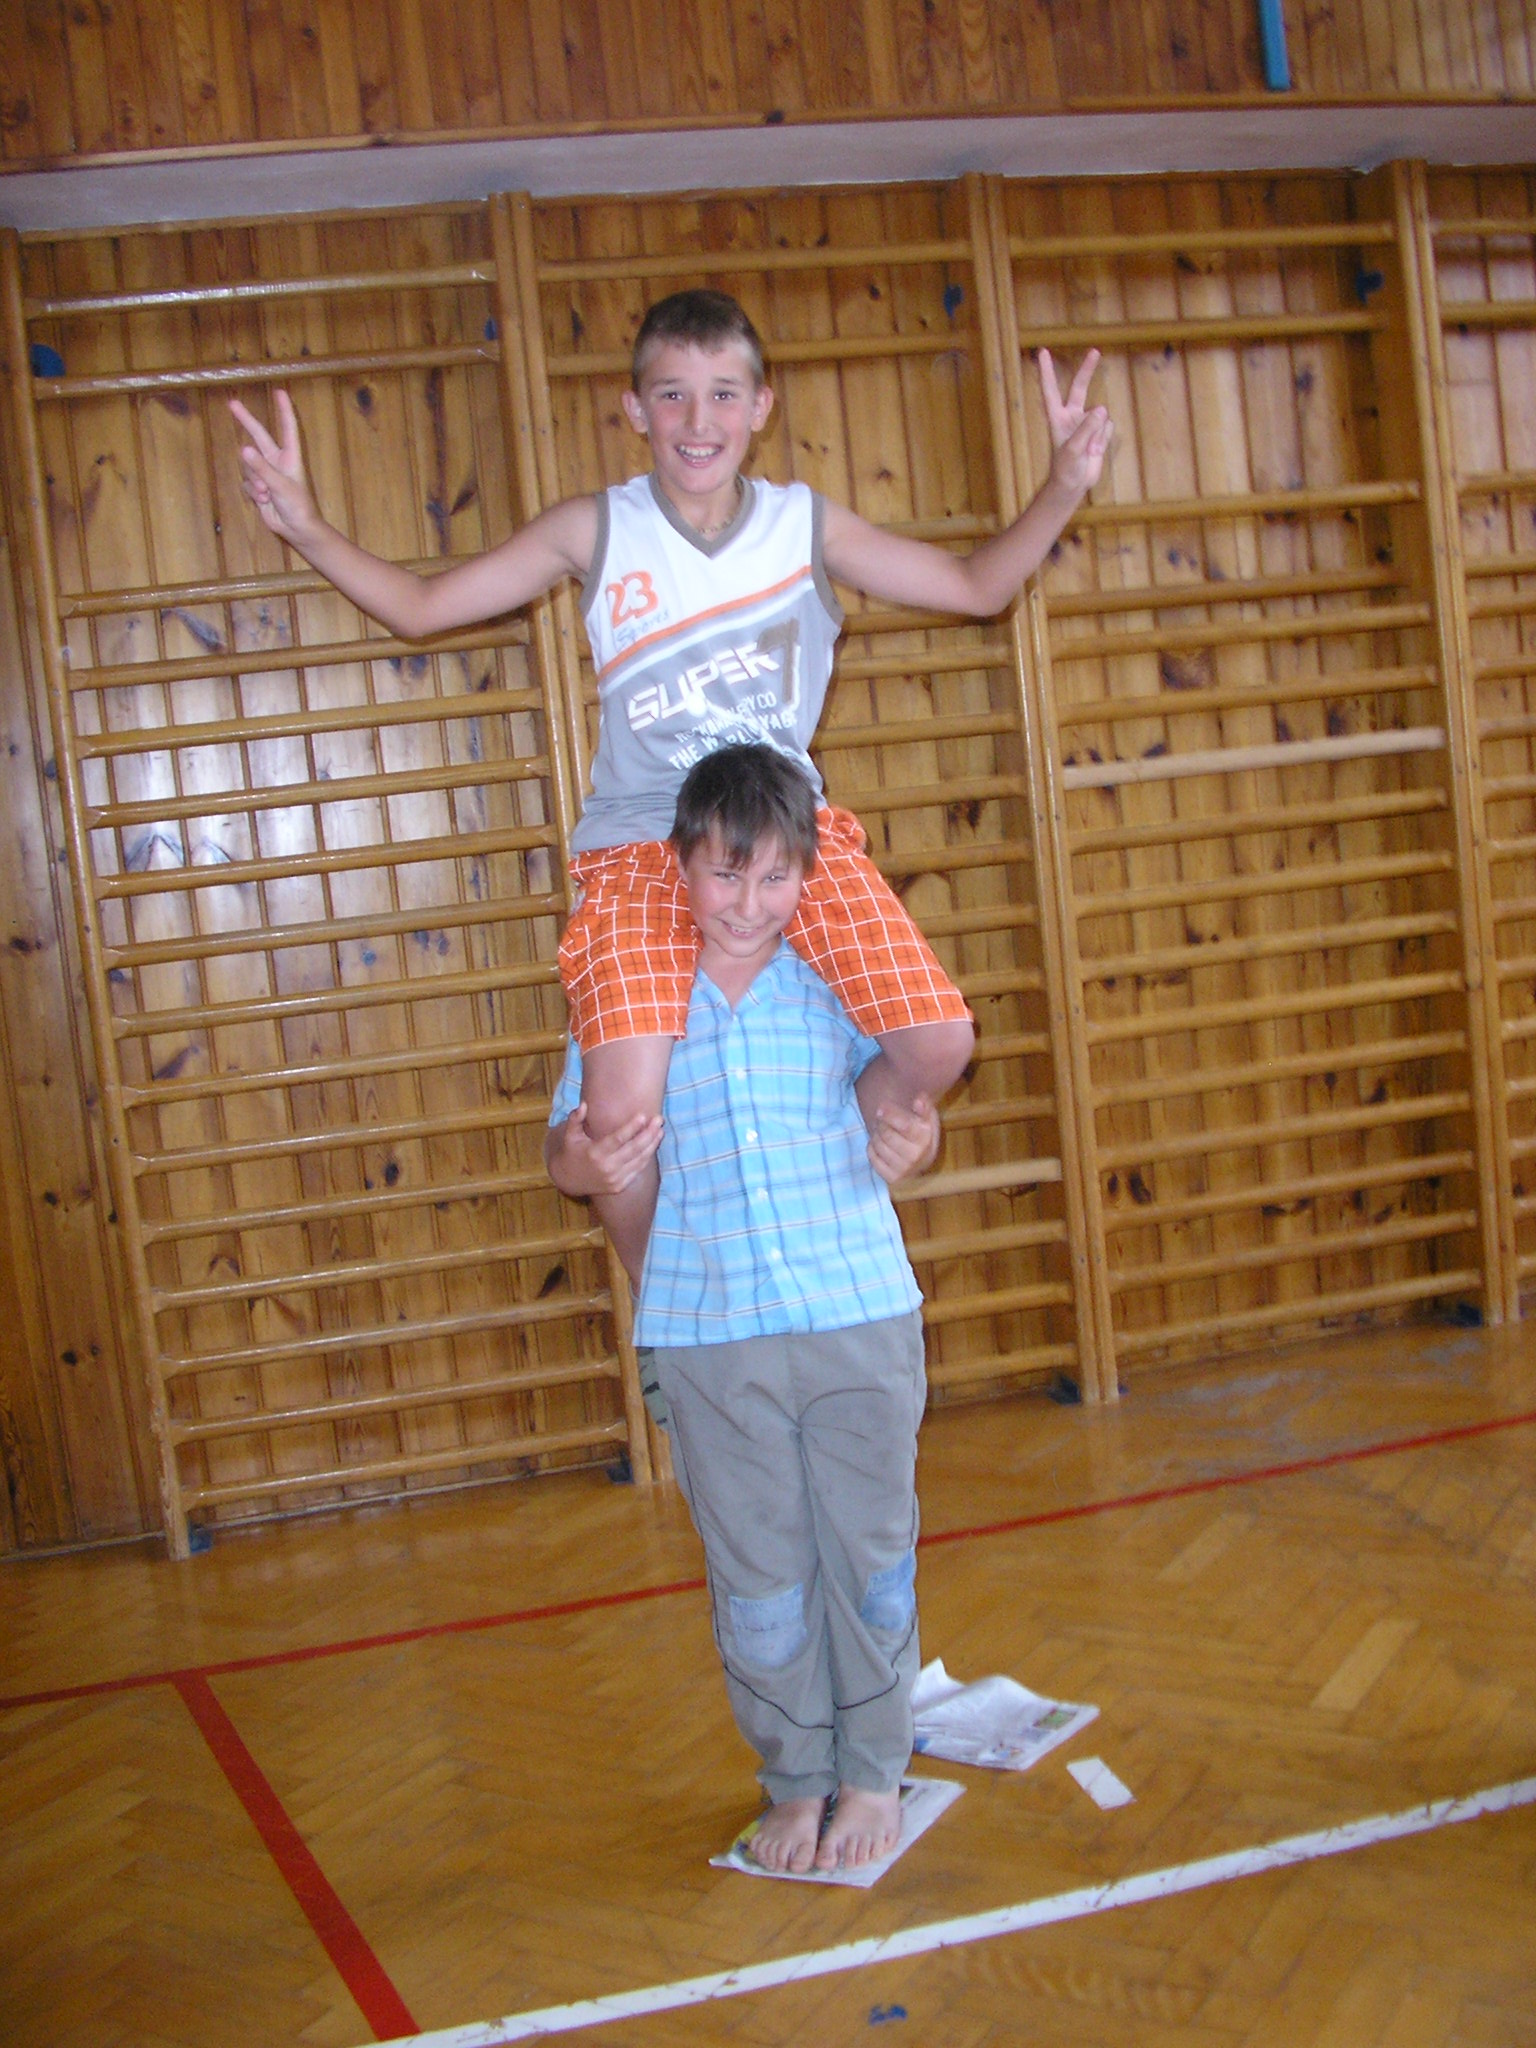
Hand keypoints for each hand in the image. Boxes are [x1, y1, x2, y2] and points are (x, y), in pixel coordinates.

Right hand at [229, 388, 322, 547]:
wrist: (297, 529)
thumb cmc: (298, 506)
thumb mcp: (280, 485)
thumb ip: (261, 468)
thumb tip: (243, 449)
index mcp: (290, 456)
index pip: (287, 427)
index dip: (284, 409)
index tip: (280, 392)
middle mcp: (277, 461)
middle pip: (259, 436)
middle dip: (246, 420)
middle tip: (232, 403)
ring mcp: (266, 473)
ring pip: (248, 466)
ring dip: (255, 481)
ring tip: (267, 495)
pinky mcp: (258, 487)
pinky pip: (247, 483)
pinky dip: (253, 492)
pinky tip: (264, 502)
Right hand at [548, 1103, 663, 1197]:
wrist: (569, 1180)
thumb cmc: (572, 1152)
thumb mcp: (570, 1135)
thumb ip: (575, 1119)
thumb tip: (584, 1105)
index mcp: (594, 1153)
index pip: (617, 1139)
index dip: (631, 1127)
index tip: (643, 1115)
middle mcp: (606, 1167)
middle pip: (633, 1149)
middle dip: (648, 1133)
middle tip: (659, 1119)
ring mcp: (614, 1179)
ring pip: (639, 1160)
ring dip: (652, 1145)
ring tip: (660, 1130)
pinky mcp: (619, 1186)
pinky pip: (637, 1170)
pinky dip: (647, 1157)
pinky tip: (653, 1144)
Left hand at [867, 1095, 940, 1185]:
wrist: (922, 1160)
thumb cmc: (922, 1134)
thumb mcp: (927, 1117)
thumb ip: (924, 1106)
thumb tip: (919, 1099)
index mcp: (925, 1139)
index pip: (903, 1125)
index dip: (890, 1114)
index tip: (880, 1108)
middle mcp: (916, 1157)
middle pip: (886, 1134)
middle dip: (882, 1124)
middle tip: (883, 1121)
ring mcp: (904, 1170)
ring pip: (878, 1145)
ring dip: (876, 1135)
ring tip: (883, 1133)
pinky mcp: (892, 1179)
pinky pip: (872, 1158)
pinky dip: (872, 1149)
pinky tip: (880, 1146)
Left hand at [1038, 348, 1113, 498]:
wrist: (1074, 485)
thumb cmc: (1066, 468)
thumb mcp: (1074, 449)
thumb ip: (1087, 428)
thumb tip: (1102, 408)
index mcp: (1058, 417)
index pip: (1051, 390)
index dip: (1047, 372)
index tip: (1042, 352)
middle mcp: (1072, 416)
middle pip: (1080, 387)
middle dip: (1087, 370)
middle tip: (1094, 351)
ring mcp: (1087, 423)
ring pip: (1101, 415)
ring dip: (1098, 433)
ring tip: (1089, 450)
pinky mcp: (1099, 432)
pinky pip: (1108, 427)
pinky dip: (1104, 439)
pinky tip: (1096, 451)